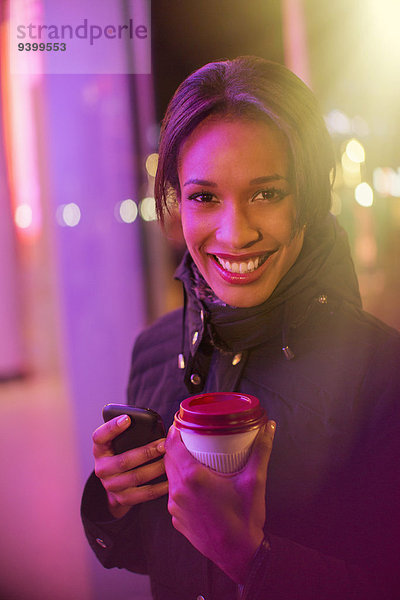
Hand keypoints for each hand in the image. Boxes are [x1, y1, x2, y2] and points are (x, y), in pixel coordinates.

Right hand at [93, 415, 168, 518]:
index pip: (100, 437)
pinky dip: (159, 487)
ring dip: (156, 468)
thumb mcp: (118, 442)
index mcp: (100, 449)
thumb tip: (155, 426)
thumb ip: (129, 433)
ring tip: (171, 460)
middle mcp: (102, 468)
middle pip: (124, 460)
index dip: (112, 427)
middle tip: (164, 444)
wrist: (115, 482)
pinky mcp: (122, 498)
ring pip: (136, 477)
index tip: (127, 419)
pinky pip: (144, 494)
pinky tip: (171, 480)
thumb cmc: (122, 453)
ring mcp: (111, 485)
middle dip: (147, 452)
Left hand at [165, 420, 275, 582]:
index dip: (174, 430)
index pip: (171, 444)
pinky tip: (196, 485)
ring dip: (178, 465)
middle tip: (190, 437)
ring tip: (193, 458)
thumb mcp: (254, 480)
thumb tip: (268, 427)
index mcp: (193, 477)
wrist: (239, 555)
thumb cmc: (245, 519)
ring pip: (170, 477)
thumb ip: (261, 450)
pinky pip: (174, 495)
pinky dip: (181, 485)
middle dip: (177, 446)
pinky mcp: (177, 519)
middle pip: (168, 459)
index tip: (182, 423)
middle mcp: (178, 491)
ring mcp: (175, 507)